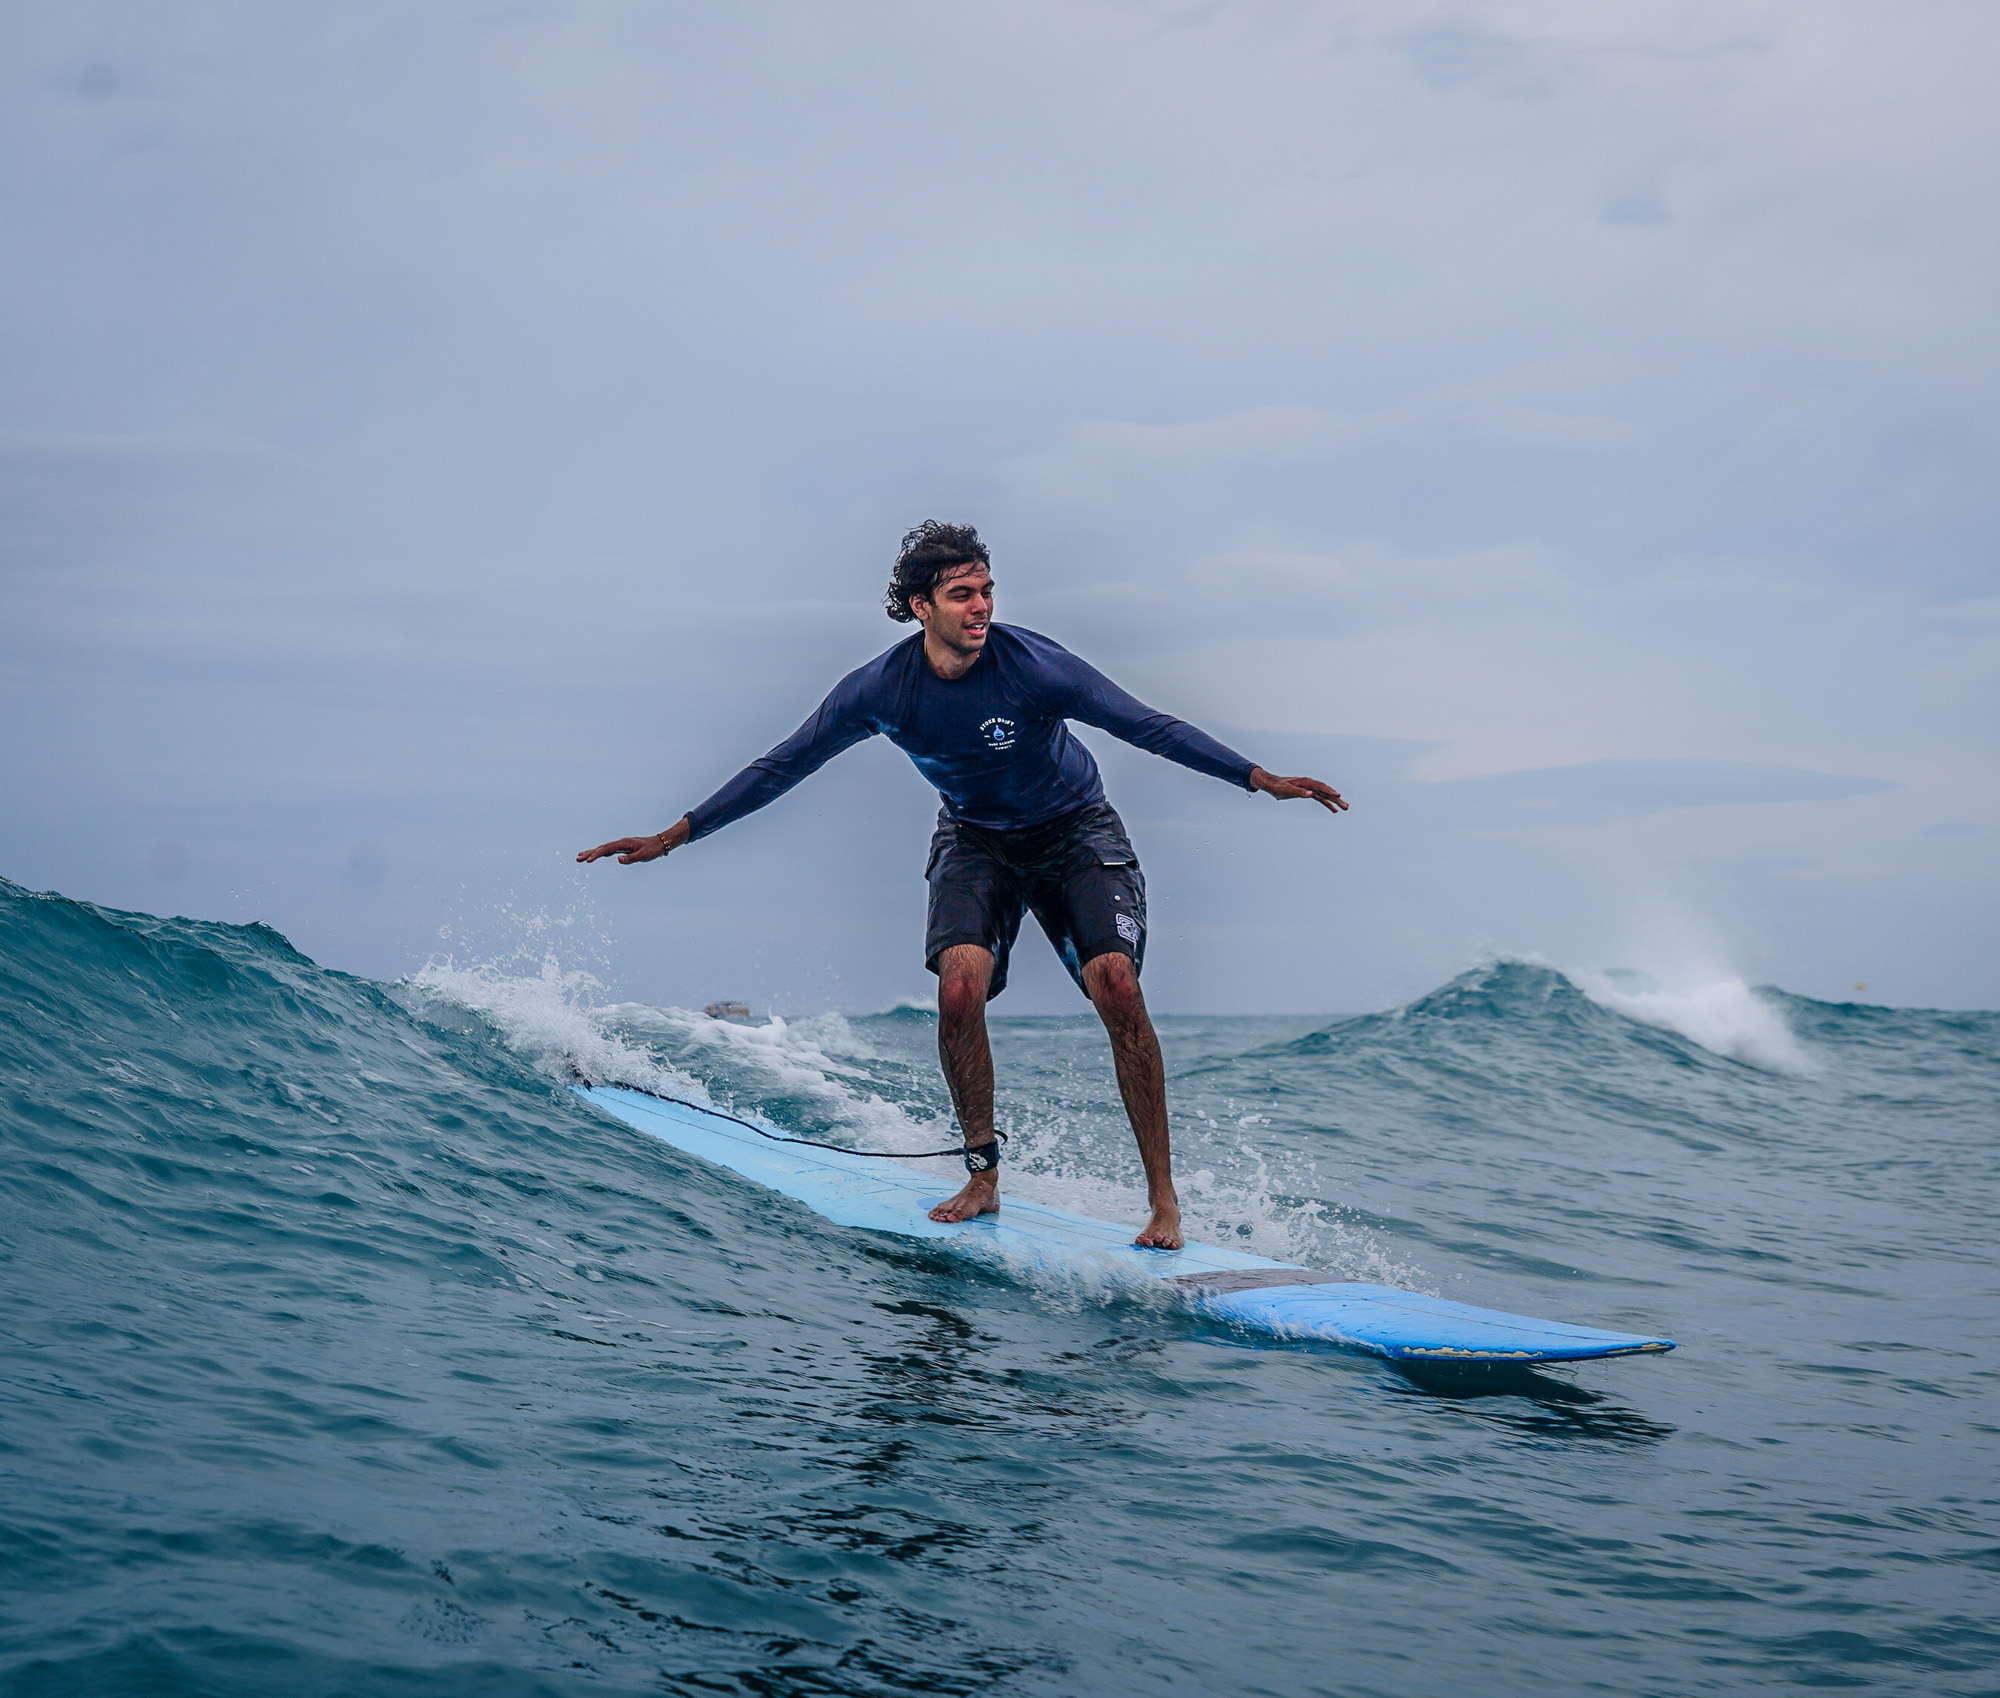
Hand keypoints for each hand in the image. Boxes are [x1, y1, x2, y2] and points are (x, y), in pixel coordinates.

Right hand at [576, 816, 691, 864]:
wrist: (660, 843)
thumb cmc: (653, 850)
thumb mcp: (644, 855)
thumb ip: (631, 858)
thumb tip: (618, 860)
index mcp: (624, 843)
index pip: (607, 849)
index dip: (596, 854)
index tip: (588, 860)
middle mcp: (620, 843)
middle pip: (602, 848)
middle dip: (589, 853)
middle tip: (577, 858)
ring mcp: (621, 845)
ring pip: (604, 849)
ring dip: (592, 852)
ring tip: (581, 857)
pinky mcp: (623, 848)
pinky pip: (609, 851)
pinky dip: (600, 853)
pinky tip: (595, 856)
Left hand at [1249, 767, 1347, 814]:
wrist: (1271, 784)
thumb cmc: (1277, 787)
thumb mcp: (1286, 790)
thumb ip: (1298, 792)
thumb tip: (1310, 794)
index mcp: (1306, 782)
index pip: (1321, 786)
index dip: (1330, 791)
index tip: (1338, 796)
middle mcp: (1310, 784)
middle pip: (1326, 791)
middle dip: (1336, 799)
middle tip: (1346, 807)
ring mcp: (1309, 788)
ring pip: (1325, 795)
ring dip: (1334, 802)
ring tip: (1345, 808)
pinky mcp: (1307, 793)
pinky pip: (1320, 798)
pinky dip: (1327, 803)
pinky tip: (1334, 810)